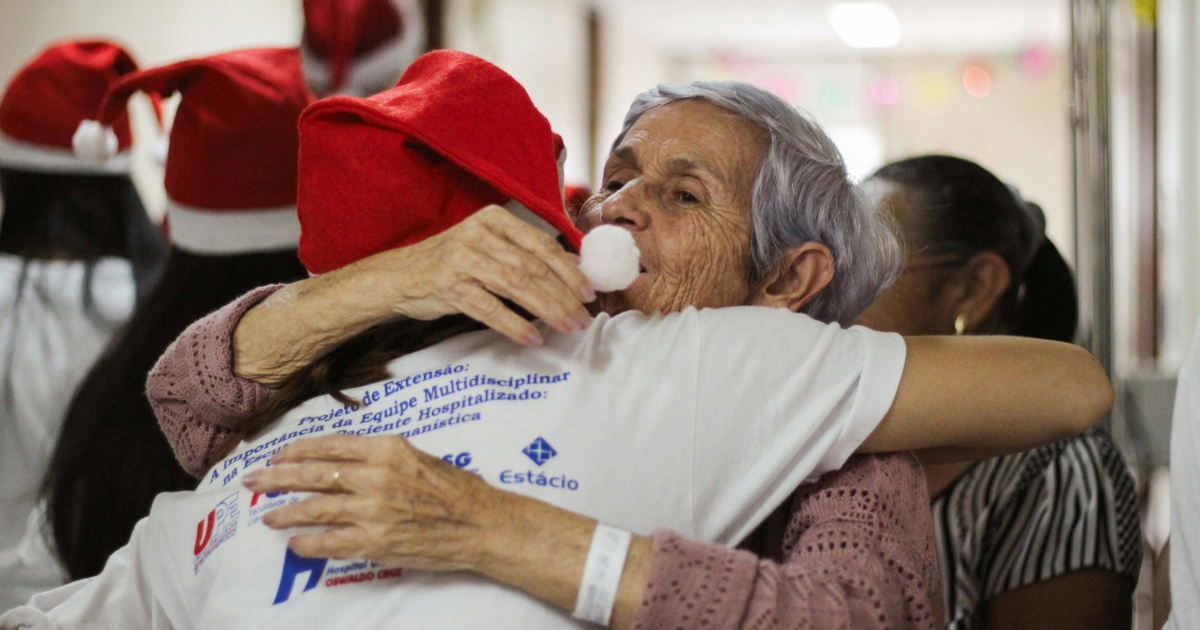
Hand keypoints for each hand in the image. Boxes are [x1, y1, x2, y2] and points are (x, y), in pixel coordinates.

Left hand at [242, 434, 505, 570]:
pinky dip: (308, 544)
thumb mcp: (418, 456)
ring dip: (285, 512)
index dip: (297, 451)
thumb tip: (347, 461)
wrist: (481, 524)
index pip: (329, 446)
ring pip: (314, 508)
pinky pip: (329, 542)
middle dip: (275, 478)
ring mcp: (372, 510)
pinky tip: (296, 544)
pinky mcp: (374, 541)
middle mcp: (373, 475)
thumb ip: (381, 456)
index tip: (279, 456)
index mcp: (385, 448)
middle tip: (252, 481)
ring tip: (269, 517)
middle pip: (311, 474)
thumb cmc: (456, 489)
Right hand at [355, 204, 595, 345]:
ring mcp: (462, 260)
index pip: (541, 245)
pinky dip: (515, 324)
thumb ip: (525, 252)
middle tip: (583, 316)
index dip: (569, 270)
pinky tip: (533, 337)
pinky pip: (490, 308)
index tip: (589, 292)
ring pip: (516, 286)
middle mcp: (479, 235)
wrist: (400, 275)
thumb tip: (574, 266)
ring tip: (567, 326)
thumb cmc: (453, 261)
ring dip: (547, 309)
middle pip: (532, 267)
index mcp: (494, 219)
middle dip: (563, 294)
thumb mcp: (488, 246)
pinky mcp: (449, 286)